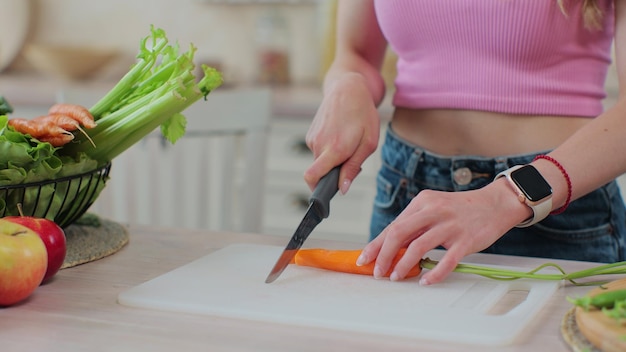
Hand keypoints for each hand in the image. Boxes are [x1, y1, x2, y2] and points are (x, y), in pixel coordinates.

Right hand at [304, 73, 379, 193]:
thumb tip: (341, 189)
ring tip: (348, 143)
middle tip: (351, 160)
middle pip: (320, 172)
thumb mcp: (368, 143)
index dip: (316, 192)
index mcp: (334, 149)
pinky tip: (341, 136)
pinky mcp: (310, 133)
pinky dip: (329, 150)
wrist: (348, 88)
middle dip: (333, 174)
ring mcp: (312, 138)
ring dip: (333, 160)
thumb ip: (353, 168)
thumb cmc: (363, 114)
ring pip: (320, 161)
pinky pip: (319, 151)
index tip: (323, 198)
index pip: (312, 177)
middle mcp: (319, 144)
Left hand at [357, 181, 527, 284]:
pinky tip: (425, 280)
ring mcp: (450, 225)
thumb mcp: (434, 207)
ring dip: (403, 265)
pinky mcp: (466, 240)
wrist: (496, 203)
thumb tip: (391, 246)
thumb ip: (415, 224)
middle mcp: (434, 211)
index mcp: (422, 202)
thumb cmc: (461, 209)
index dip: (376, 244)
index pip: (393, 225)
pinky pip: (446, 261)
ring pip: (418, 247)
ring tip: (395, 277)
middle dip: (383, 255)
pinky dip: (433, 273)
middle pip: (399, 234)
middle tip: (378, 272)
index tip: (365, 258)